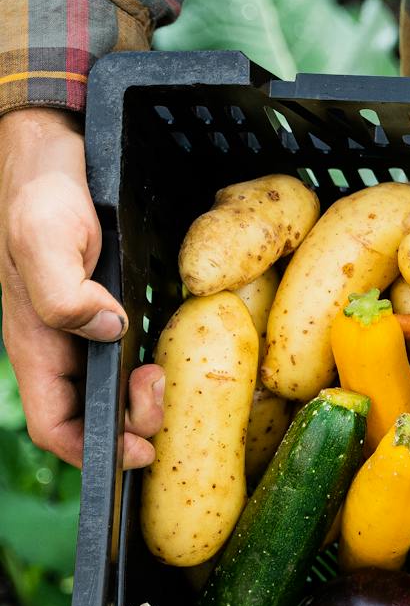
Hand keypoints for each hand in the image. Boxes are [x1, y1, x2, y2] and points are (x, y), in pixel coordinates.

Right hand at [0, 107, 162, 467]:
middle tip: (163, 388)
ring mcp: (87, 333)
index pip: (55, 426)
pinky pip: (131, 359)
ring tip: (167, 373)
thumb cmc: (44, 192)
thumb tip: (105, 330)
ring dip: (148, 399)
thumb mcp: (44, 238)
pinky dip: (154, 370)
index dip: (95, 451)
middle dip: (134, 422)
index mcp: (37, 344)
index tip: (141, 449)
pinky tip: (176, 357)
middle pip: (95, 418)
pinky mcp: (111, 312)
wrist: (60, 153)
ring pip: (118, 392)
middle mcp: (62, 347)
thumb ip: (63, 293)